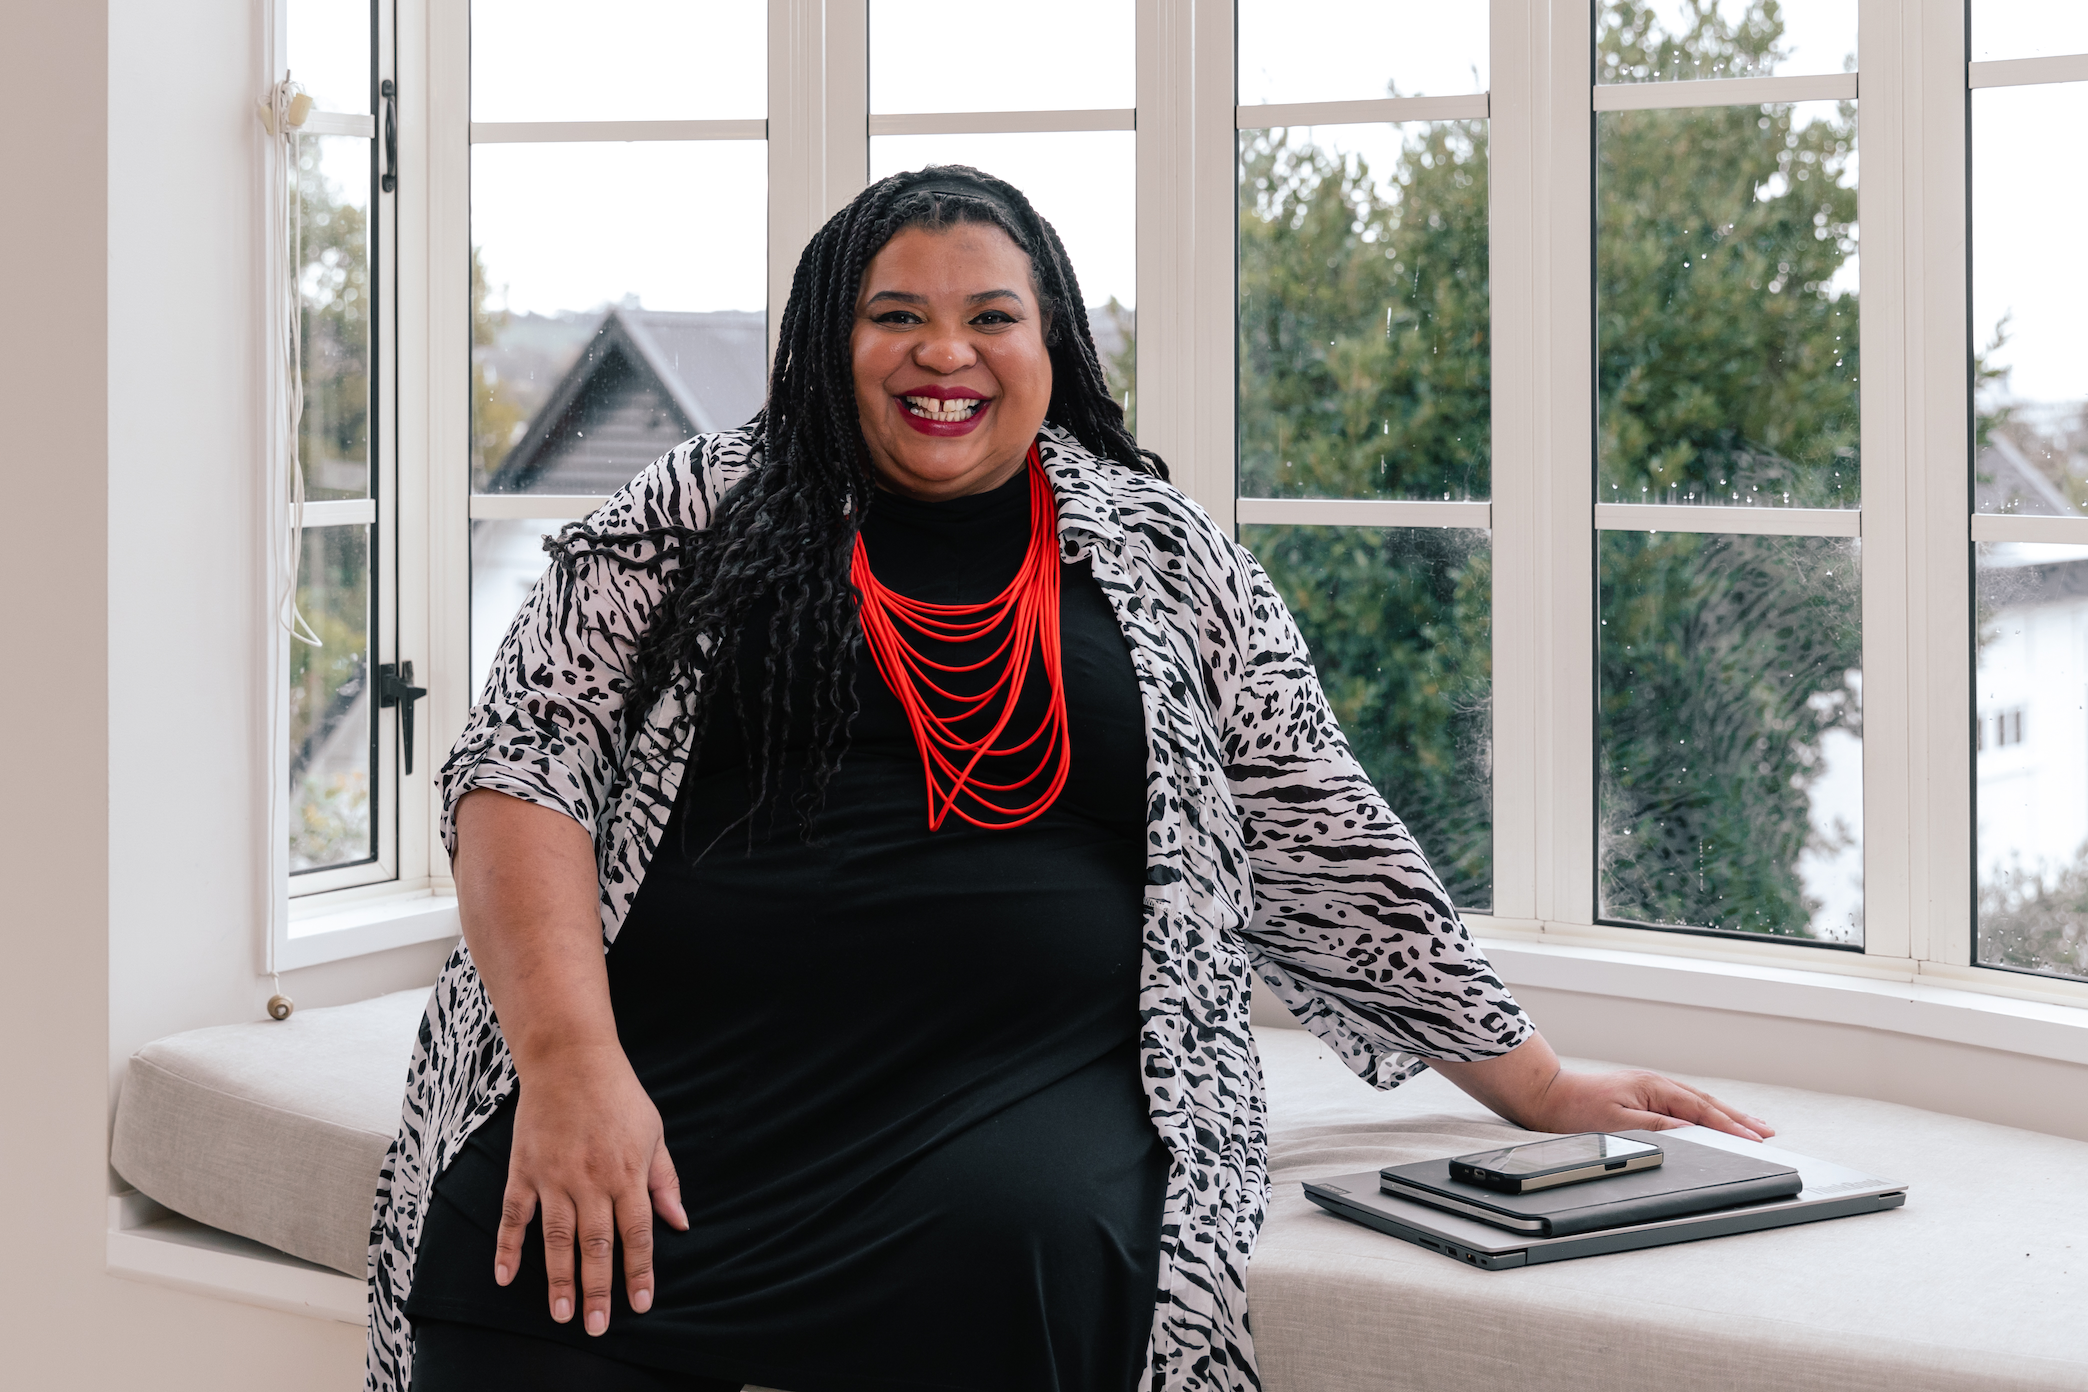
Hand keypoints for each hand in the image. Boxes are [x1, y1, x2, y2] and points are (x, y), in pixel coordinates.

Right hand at [495, 1045, 688, 1334]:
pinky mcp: (524, 1169)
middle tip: (597, 1327)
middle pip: (596, 1244)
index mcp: (628, 1172)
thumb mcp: (654, 1132)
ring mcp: (554, 1176)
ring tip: (562, 1314)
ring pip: (556, 1238)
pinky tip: (504, 1276)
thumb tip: (680, 1222)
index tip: (640, 1304)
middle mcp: (592, 1180)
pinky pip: (513, 1215)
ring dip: (558, 1279)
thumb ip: (665, 1180)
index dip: (639, 1271)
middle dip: (598, 1288)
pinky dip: (507, 1246)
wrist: (570, 1057)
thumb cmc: (619, 1095)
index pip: (637, 1233)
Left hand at [1516, 1066, 1773, 1141]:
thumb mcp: (1616, 1122)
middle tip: (1766, 1132)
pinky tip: (1713, 1121)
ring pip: (1698, 1104)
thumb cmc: (1576, 1109)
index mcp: (1653, 1088)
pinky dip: (1706, 1114)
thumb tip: (1691, 1129)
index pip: (1700, 1110)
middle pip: (1706, 1104)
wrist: (1549, 1097)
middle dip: (1738, 1119)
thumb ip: (1657, 1126)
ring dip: (1726, 1116)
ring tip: (1752, 1126)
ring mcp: (1651, 1090)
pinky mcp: (1645, 1098)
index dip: (1729, 1126)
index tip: (1754, 1138)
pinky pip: (1685, 1106)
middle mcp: (1656, 1086)